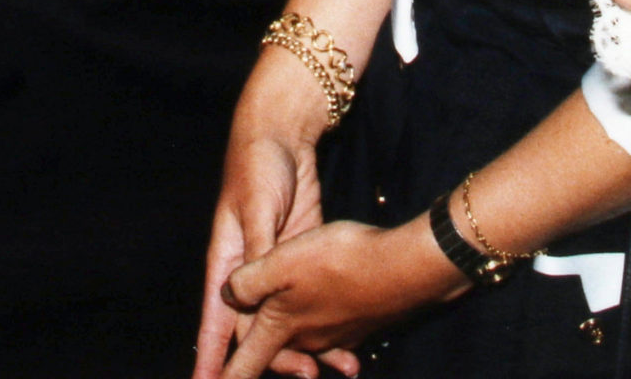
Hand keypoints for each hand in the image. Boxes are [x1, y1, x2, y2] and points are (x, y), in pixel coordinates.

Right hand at [196, 54, 335, 378]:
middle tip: (306, 377)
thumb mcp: (257, 209)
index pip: (217, 320)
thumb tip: (253, 298)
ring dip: (308, 344)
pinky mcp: (304, 258)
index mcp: (227, 263)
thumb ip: (259, 252)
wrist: (283, 134)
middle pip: (259, 329)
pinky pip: (310, 297)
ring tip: (339, 367)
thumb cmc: (258, 167)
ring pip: (288, 319)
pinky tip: (348, 338)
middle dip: (276, 359)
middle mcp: (251, 273)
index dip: (212, 356)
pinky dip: (325, 319)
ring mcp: (279, 268)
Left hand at [218, 218, 464, 378]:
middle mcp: (308, 338)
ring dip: (301, 344)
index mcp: (280, 326)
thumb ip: (247, 282)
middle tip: (249, 363)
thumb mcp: (280, 262)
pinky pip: (335, 331)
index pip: (246, 363)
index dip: (226, 377)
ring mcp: (339, 333)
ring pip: (310, 342)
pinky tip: (333, 310)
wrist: (405, 268)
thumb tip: (227, 296)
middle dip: (270, 359)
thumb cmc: (339, 262)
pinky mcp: (363, 323)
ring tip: (301, 346)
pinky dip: (328, 329)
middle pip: (280, 354)